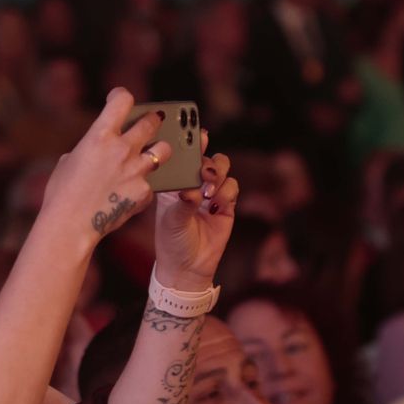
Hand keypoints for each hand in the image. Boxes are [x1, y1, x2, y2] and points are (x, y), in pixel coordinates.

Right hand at [41, 89, 166, 249]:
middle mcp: (122, 148)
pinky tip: (132, 193)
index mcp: (100, 135)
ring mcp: (136, 170)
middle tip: (151, 122)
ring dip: (158, 150)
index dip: (122, 96)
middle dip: (152, 120)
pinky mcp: (144, 192)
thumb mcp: (68, 161)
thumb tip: (97, 150)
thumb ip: (89, 149)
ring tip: (153, 155)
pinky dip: (143, 186)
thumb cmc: (61, 193)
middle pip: (151, 122)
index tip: (120, 99)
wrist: (69, 226)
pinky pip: (151, 183)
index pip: (123, 100)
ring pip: (164, 150)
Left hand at [153, 130, 237, 291]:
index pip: (184, 156)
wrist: (187, 267)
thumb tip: (192, 190)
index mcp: (174, 181)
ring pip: (223, 169)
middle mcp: (193, 183)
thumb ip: (183, 202)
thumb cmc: (171, 241)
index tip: (198, 136)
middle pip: (207, 157)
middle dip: (208, 161)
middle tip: (204, 172)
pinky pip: (232, 188)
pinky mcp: (226, 205)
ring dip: (218, 176)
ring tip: (208, 193)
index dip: (191, 143)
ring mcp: (211, 192)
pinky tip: (216, 206)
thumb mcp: (171, 220)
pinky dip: (226, 193)